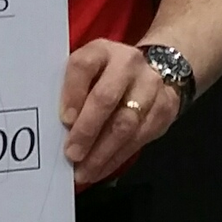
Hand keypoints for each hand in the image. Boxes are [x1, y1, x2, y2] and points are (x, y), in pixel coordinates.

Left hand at [60, 41, 180, 187]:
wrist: (154, 68)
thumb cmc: (105, 75)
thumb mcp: (86, 72)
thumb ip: (71, 91)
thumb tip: (57, 129)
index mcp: (101, 51)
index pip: (83, 66)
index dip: (72, 93)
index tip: (64, 121)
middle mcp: (128, 64)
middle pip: (106, 98)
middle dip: (87, 130)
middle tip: (72, 154)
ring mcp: (151, 85)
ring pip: (126, 123)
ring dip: (102, 152)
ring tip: (84, 171)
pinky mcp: (164, 108)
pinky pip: (140, 138)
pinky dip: (117, 157)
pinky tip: (101, 169)